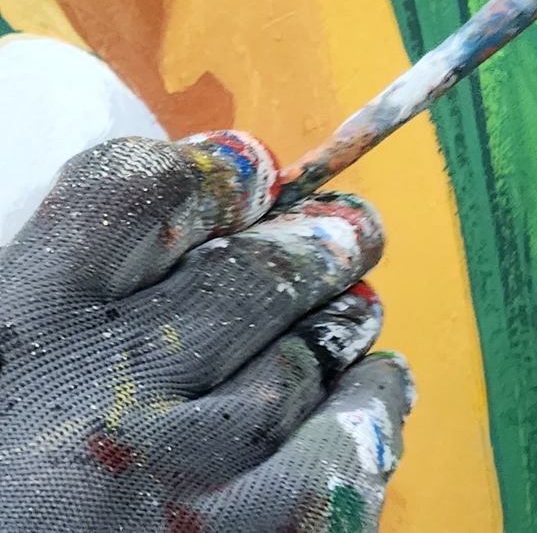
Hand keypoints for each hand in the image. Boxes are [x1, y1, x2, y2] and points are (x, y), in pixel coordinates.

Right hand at [0, 131, 415, 531]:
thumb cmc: (12, 486)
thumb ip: (65, 292)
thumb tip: (216, 207)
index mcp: (9, 329)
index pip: (128, 189)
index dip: (208, 172)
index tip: (247, 176)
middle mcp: (92, 388)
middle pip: (251, 267)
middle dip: (316, 241)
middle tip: (345, 233)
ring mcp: (171, 467)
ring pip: (310, 347)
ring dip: (343, 321)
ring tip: (350, 310)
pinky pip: (351, 434)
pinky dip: (377, 399)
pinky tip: (374, 389)